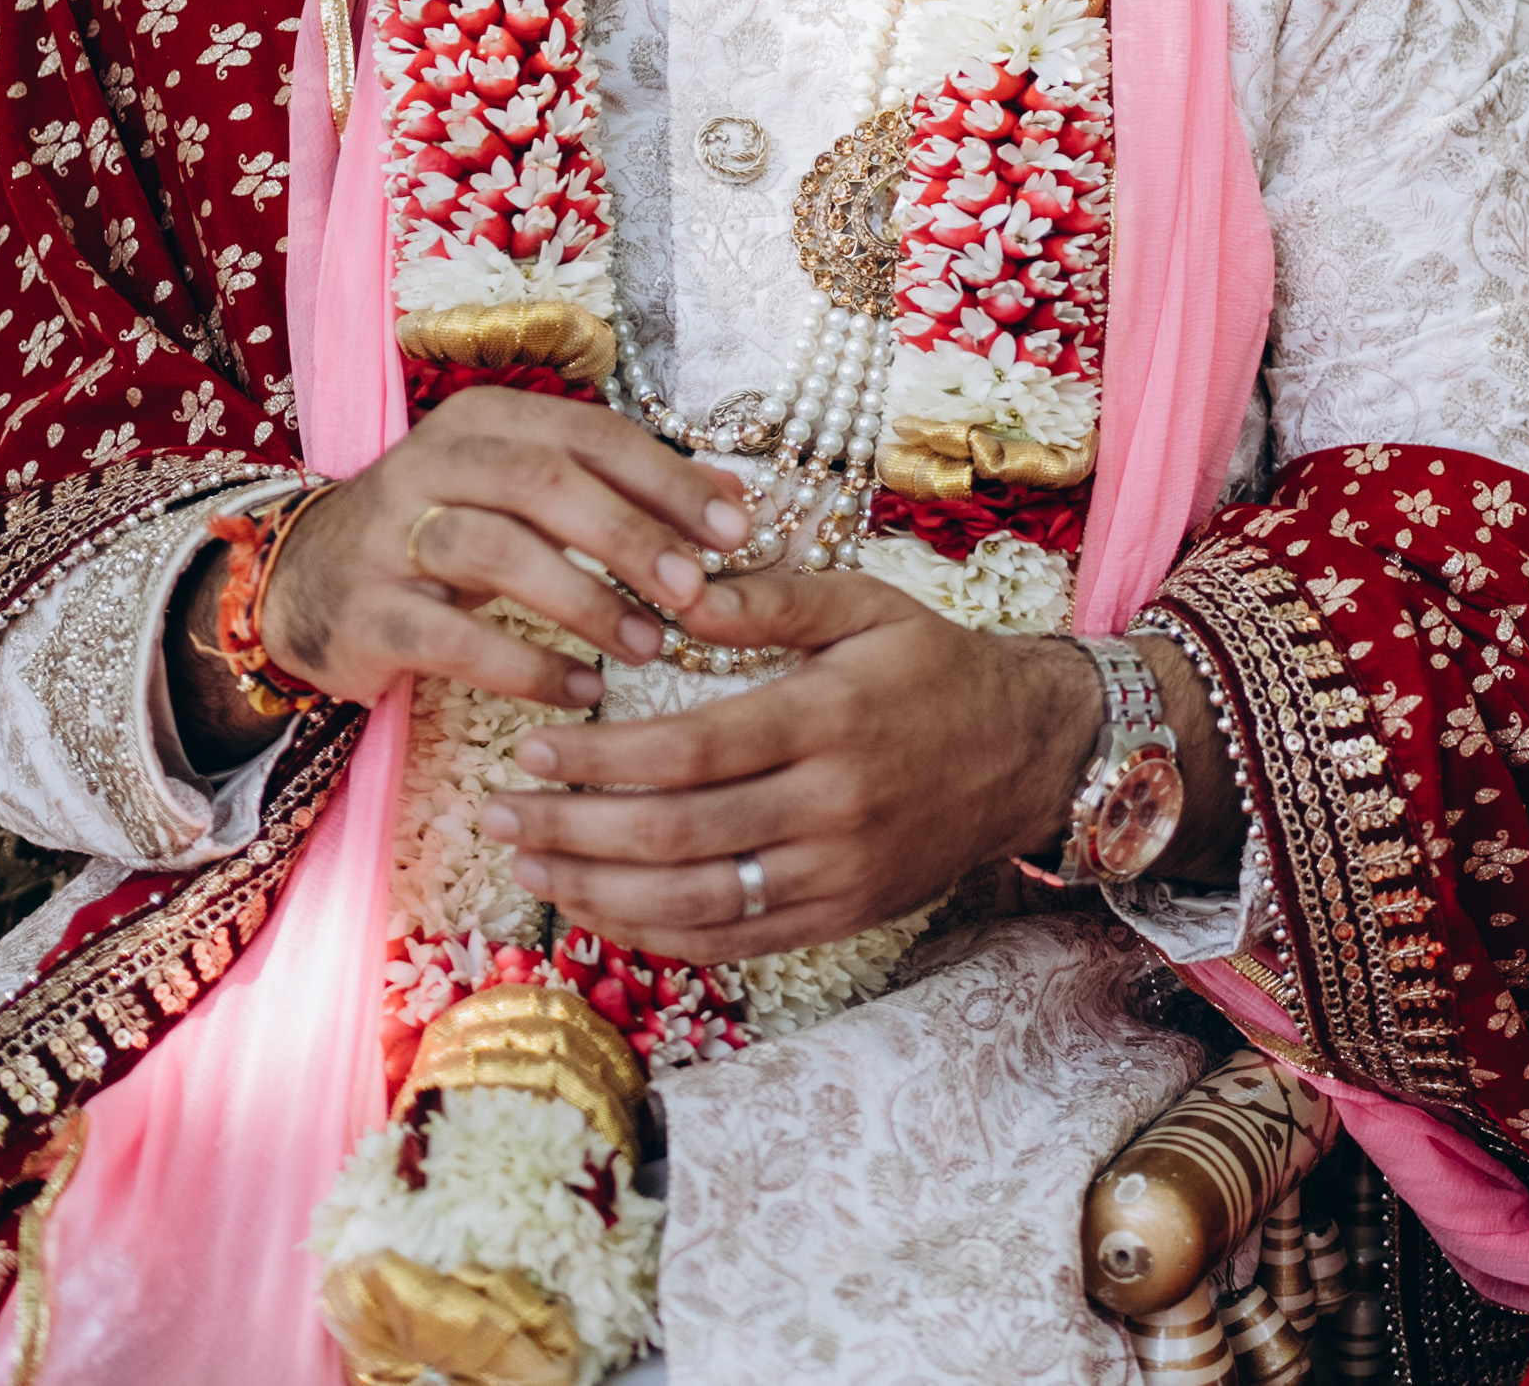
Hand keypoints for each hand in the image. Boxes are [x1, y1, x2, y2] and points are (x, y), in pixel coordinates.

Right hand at [263, 390, 752, 716]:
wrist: (305, 581)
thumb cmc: (449, 531)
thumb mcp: (529, 495)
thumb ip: (625, 490)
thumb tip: (739, 499)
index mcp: (486, 420)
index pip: (592, 435)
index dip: (669, 481)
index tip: (736, 531)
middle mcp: (432, 463)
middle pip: (545, 482)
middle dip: (631, 536)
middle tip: (695, 590)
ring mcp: (390, 537)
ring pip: (497, 551)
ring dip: (585, 601)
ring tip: (647, 644)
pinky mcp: (367, 613)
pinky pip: (454, 638)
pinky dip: (526, 667)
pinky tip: (581, 690)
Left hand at [488, 573, 1096, 959]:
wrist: (1031, 753)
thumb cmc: (937, 668)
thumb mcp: (866, 606)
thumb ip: (770, 600)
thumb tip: (675, 587)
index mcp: (829, 720)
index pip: (689, 751)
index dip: (599, 758)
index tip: (532, 748)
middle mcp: (831, 808)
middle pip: (674, 837)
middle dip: (571, 830)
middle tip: (497, 814)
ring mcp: (836, 874)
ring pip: (693, 902)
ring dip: (596, 891)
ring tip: (528, 864)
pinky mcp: (839, 917)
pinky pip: (731, 941)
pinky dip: (654, 934)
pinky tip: (600, 908)